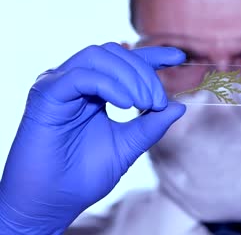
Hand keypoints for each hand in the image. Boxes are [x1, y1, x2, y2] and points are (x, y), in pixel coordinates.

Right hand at [0, 43, 185, 233]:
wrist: (55, 200)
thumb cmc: (86, 174)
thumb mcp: (129, 145)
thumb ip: (152, 125)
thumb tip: (179, 106)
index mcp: (96, 91)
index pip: (125, 62)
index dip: (151, 55)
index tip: (177, 56)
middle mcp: (77, 82)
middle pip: (115, 54)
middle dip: (144, 73)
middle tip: (158, 102)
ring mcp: (60, 84)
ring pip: (98, 56)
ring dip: (129, 77)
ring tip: (144, 104)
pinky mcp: (46, 93)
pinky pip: (81, 76)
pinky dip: (109, 85)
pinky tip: (126, 104)